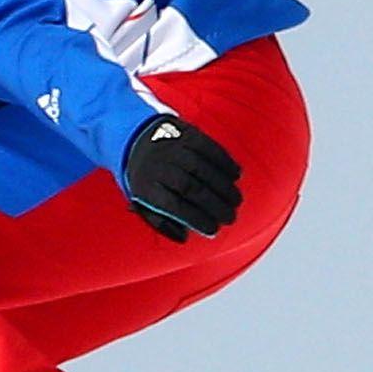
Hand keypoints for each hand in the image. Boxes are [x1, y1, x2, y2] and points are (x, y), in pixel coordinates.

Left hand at [123, 115, 242, 243]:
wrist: (136, 139)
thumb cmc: (147, 180)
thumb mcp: (144, 203)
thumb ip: (162, 221)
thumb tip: (184, 238)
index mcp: (145, 187)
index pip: (174, 206)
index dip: (196, 219)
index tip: (214, 230)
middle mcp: (157, 166)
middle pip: (190, 187)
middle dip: (214, 205)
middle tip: (231, 217)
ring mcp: (171, 147)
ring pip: (201, 167)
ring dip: (223, 186)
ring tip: (236, 200)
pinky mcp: (185, 133)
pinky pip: (208, 147)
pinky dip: (225, 161)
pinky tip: (236, 175)